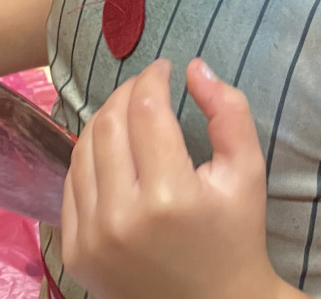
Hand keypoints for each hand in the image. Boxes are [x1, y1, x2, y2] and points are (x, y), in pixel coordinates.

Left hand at [62, 59, 295, 298]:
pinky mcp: (75, 252)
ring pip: (83, 148)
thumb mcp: (248, 172)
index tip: (165, 68)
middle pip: (109, 124)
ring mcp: (92, 238)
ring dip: (106, 119)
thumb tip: (193, 66)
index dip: (153, 78)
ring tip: (130, 114)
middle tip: (148, 86)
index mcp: (170, 196)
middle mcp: (123, 217)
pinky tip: (113, 151)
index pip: (146, 110)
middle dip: (128, 92)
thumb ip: (230, 112)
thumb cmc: (235, 236)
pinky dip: (90, 156)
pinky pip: (72, 183)